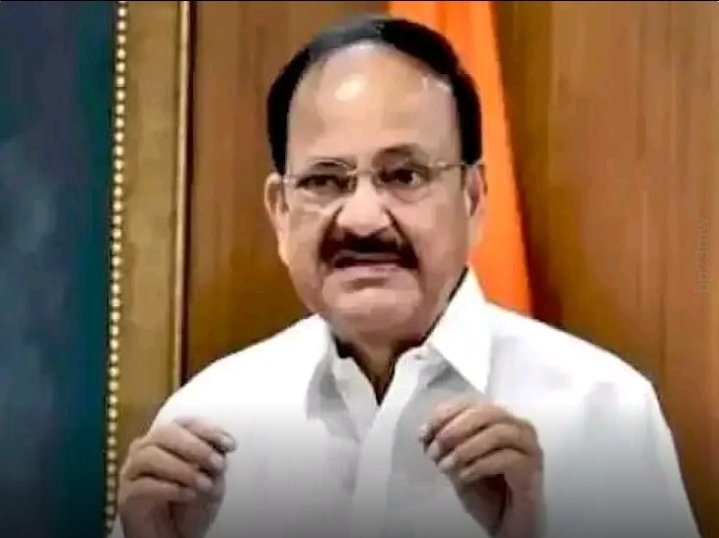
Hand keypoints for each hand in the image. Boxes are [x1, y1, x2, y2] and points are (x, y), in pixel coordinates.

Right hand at [118, 417, 236, 537]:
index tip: (229, 444)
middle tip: (217, 464)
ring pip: (150, 456)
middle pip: (165, 433)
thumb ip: (215, 459)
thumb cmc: (192, 506)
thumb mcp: (212, 479)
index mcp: (167, 441)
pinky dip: (171, 488)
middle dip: (195, 447)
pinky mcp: (126, 497)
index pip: (184, 423)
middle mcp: (146, 450)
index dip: (207, 430)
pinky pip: (144, 485)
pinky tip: (190, 495)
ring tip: (205, 484)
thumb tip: (221, 445)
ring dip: (183, 469)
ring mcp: (133, 472)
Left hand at [420, 398, 542, 537]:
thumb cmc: (484, 489)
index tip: (423, 434)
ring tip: (444, 466)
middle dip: (454, 429)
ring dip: (465, 448)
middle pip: (486, 412)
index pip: (470, 403)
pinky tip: (463, 477)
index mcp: (497, 419)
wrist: (506, 522)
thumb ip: (445, 445)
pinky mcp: (532, 468)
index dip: (444, 414)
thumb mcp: (457, 463)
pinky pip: (506, 458)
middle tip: (434, 449)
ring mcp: (528, 446)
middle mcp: (517, 426)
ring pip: (498, 433)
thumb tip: (424, 433)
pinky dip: (479, 466)